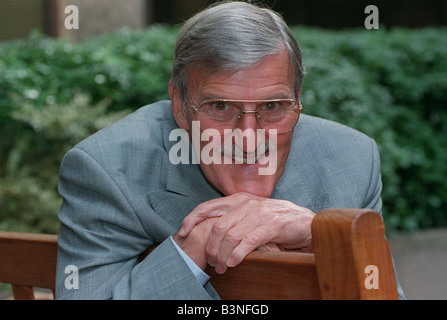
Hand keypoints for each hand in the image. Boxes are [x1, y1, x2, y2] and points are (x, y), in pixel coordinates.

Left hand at [177, 192, 314, 273]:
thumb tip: (210, 231)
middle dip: (210, 247)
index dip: (192, 218)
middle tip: (210, 261)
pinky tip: (234, 263)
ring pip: (231, 236)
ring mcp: (259, 213)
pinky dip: (237, 254)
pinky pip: (248, 242)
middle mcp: (246, 204)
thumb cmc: (274, 219)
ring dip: (223, 254)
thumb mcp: (250, 213)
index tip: (182, 231)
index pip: (208, 206)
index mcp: (238, 199)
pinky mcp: (271, 225)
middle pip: (218, 226)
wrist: (304, 221)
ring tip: (222, 267)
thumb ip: (232, 217)